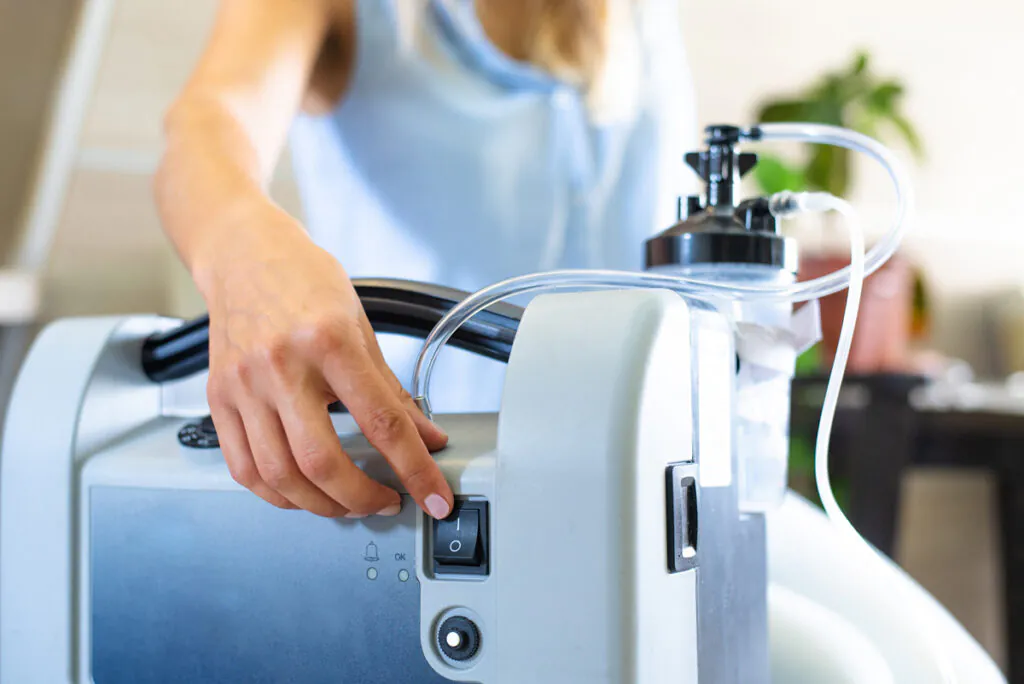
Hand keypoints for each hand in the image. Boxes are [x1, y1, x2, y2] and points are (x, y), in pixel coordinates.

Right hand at [192, 201, 452, 519]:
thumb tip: (425, 435)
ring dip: (322, 504)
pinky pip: (244, 468)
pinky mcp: (218, 398)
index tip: (434, 498)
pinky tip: (302, 491)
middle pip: (322, 462)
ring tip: (348, 502)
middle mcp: (281, 365)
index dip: (414, 469)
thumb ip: (391, 389)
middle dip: (363, 498)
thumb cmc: (303, 280)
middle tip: (386, 501)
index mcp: (330, 340)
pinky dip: (278, 493)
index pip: (381, 422)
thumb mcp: (360, 326)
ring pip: (281, 475)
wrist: (242, 253)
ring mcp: (244, 385)